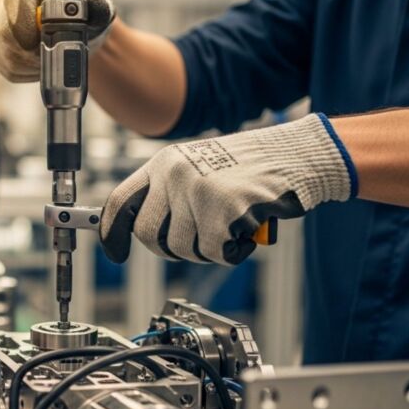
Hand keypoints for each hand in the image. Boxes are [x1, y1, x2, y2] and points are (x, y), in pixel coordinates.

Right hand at [0, 0, 114, 82]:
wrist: (77, 29)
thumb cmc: (87, 15)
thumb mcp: (98, 7)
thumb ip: (98, 6)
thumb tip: (95, 9)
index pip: (14, 0)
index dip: (28, 26)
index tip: (47, 42)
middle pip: (4, 33)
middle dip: (31, 53)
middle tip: (52, 55)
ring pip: (3, 54)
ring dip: (29, 65)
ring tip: (49, 58)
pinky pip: (4, 66)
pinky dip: (24, 71)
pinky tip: (40, 63)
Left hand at [99, 114, 354, 264]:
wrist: (295, 155)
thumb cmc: (249, 167)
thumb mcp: (196, 167)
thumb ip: (168, 193)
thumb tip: (142, 231)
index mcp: (163, 163)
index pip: (119, 201)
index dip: (112, 233)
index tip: (114, 253)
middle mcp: (173, 174)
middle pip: (148, 235)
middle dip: (171, 250)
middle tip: (199, 243)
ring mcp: (196, 190)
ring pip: (183, 249)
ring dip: (208, 250)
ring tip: (230, 227)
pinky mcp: (222, 209)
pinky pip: (215, 253)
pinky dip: (234, 251)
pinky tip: (248, 231)